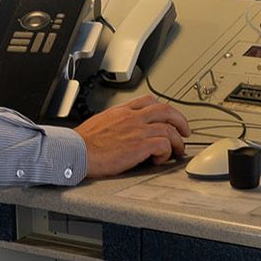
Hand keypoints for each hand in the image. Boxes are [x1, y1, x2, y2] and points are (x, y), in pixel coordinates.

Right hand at [76, 94, 190, 178]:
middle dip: (180, 120)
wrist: (76, 151)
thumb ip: (115, 123)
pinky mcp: (140, 145)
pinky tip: (159, 159)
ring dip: (178, 140)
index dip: (163, 109)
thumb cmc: (83, 143)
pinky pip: (164, 144)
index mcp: (122, 111)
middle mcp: (132, 117)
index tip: (168, 117)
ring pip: (169, 128)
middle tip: (185, 131)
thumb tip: (121, 130)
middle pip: (166, 110)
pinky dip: (166, 152)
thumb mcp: (100, 123)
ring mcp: (137, 130)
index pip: (149, 101)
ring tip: (177, 150)